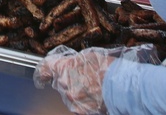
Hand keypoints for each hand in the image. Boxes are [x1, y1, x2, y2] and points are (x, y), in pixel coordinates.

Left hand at [34, 44, 159, 114]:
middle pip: (60, 82)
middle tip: (85, 77)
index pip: (45, 67)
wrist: (122, 85)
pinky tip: (96, 96)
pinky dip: (84, 102)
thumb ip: (74, 62)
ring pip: (69, 95)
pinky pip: (78, 105)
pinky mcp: (80, 110)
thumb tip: (70, 65)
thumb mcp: (89, 56)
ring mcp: (72, 99)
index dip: (43, 71)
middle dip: (69, 80)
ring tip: (94, 86)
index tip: (43, 75)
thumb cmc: (108, 68)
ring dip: (78, 91)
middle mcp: (64, 84)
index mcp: (64, 67)